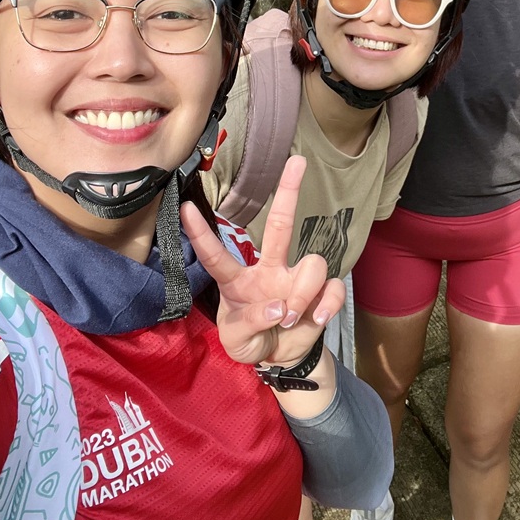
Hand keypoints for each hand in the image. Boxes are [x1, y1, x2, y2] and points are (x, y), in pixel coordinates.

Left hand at [180, 155, 344, 368]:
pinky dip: (326, 305)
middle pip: (280, 225)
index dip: (201, 234)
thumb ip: (249, 324)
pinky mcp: (321, 293)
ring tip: (289, 318)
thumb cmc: (251, 341)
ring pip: (313, 263)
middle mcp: (269, 270)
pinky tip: (315, 319)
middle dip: (288, 191)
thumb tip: (277, 307)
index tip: (186, 208)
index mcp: (239, 281)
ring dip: (302, 294)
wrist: (281, 359)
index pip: (218, 256)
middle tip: (297, 161)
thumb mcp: (237, 342)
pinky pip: (333, 287)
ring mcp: (296, 278)